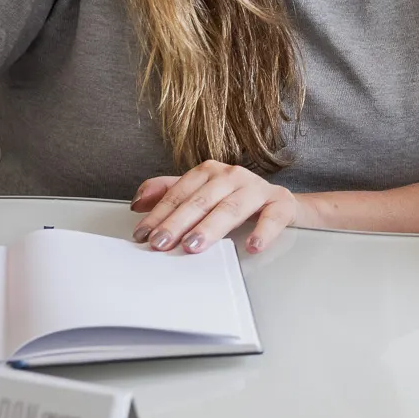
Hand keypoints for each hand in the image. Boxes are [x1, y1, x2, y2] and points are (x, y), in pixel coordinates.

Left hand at [130, 161, 304, 254]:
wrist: (280, 203)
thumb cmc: (235, 199)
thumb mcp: (200, 193)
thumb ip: (168, 194)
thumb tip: (137, 202)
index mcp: (210, 172)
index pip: (179, 194)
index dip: (160, 213)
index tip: (144, 233)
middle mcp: (232, 176)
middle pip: (201, 200)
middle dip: (178, 222)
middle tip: (162, 242)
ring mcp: (257, 188)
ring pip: (231, 207)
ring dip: (211, 227)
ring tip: (194, 244)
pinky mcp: (281, 203)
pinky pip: (272, 216)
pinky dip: (263, 230)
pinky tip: (252, 245)